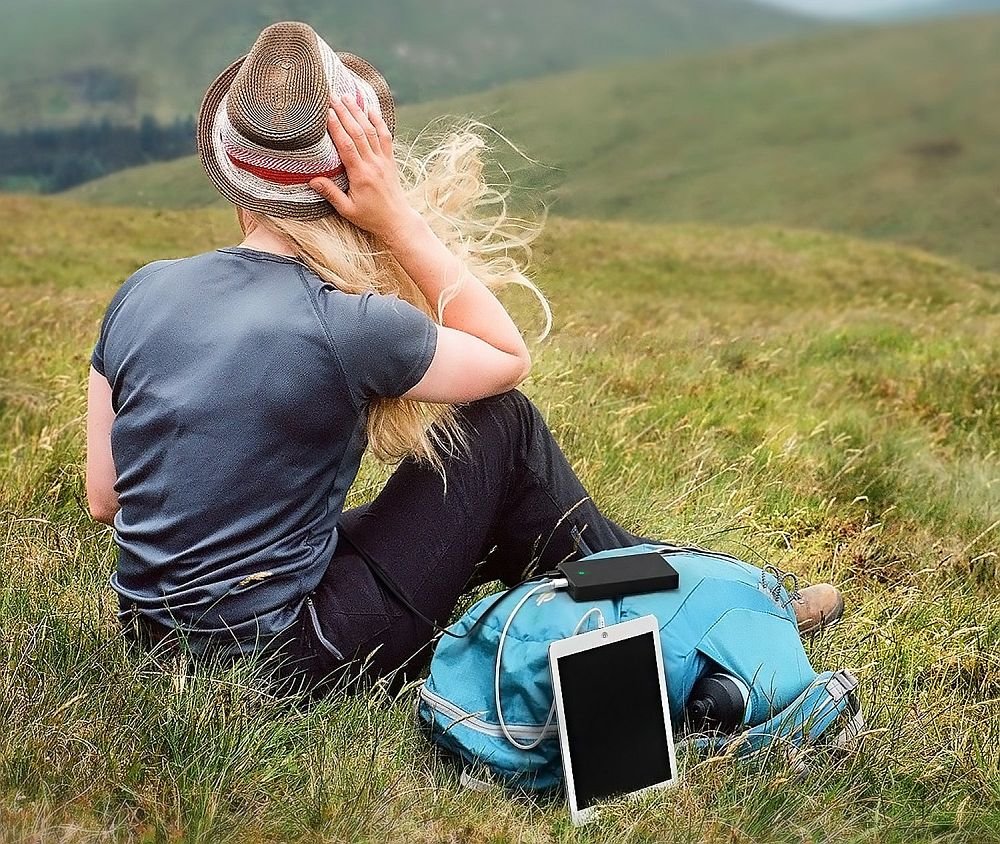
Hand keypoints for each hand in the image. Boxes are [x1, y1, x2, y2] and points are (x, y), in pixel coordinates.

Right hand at [309, 95, 417, 241]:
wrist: (397, 221)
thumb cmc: (370, 217)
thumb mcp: (347, 210)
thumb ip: (331, 194)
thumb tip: (312, 180)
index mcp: (360, 175)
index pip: (346, 146)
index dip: (336, 127)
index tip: (325, 111)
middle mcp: (373, 164)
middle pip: (358, 132)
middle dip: (344, 112)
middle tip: (332, 96)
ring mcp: (384, 160)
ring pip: (371, 131)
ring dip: (359, 112)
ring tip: (347, 97)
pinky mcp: (390, 160)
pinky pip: (385, 136)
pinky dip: (379, 121)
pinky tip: (371, 108)